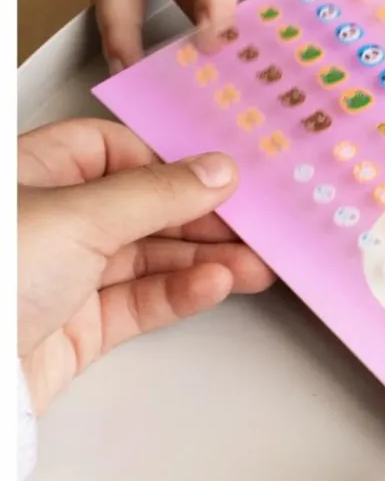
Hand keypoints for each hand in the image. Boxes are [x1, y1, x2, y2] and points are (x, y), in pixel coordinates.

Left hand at [18, 119, 274, 416]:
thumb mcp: (80, 216)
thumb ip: (158, 193)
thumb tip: (218, 169)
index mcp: (33, 175)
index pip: (112, 152)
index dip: (166, 164)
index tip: (218, 178)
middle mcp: (49, 222)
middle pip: (141, 208)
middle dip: (200, 218)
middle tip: (252, 226)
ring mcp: (64, 277)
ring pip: (149, 258)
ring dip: (204, 259)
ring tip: (255, 265)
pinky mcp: (79, 328)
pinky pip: (141, 302)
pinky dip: (182, 293)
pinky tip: (217, 285)